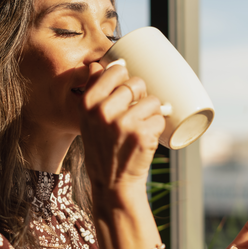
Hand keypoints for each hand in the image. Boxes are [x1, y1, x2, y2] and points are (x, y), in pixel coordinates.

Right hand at [77, 62, 164, 203]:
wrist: (112, 184)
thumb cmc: (102, 149)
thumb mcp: (87, 121)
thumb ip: (94, 94)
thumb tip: (100, 64)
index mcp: (88, 103)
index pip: (113, 70)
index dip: (124, 77)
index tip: (125, 90)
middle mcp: (103, 110)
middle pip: (136, 83)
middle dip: (140, 96)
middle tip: (135, 114)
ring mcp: (123, 122)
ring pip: (152, 100)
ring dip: (152, 113)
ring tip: (140, 128)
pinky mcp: (141, 134)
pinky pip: (160, 117)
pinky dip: (158, 127)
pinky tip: (146, 139)